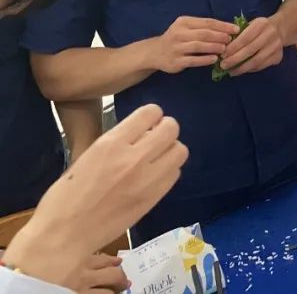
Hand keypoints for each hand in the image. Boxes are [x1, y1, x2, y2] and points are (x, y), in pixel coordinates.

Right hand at [3, 105, 186, 285]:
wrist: (64, 236)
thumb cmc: (65, 197)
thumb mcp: (87, 157)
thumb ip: (116, 143)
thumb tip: (140, 134)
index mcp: (111, 144)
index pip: (150, 112)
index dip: (152, 116)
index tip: (148, 123)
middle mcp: (133, 157)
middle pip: (172, 128)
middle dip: (166, 129)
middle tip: (156, 138)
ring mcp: (146, 179)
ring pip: (180, 151)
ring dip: (171, 150)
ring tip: (158, 158)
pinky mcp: (153, 199)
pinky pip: (175, 174)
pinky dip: (169, 171)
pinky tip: (155, 176)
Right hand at [154, 16, 238, 73]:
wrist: (155, 52)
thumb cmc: (177, 38)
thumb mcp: (187, 28)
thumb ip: (203, 27)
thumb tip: (228, 29)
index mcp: (184, 22)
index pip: (207, 22)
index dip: (223, 26)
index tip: (236, 29)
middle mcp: (179, 33)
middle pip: (204, 33)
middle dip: (220, 36)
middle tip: (231, 40)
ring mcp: (176, 48)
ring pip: (198, 46)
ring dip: (214, 47)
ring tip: (224, 49)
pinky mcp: (175, 61)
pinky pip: (192, 60)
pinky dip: (205, 59)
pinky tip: (214, 59)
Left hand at [220, 16, 283, 75]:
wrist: (280, 29)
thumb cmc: (258, 28)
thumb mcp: (250, 24)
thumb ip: (238, 34)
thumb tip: (222, 48)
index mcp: (261, 24)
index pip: (245, 38)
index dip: (233, 48)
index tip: (222, 55)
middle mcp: (271, 34)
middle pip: (250, 50)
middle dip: (235, 59)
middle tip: (223, 66)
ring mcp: (276, 46)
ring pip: (256, 61)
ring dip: (241, 68)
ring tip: (231, 71)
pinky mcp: (278, 56)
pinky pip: (262, 66)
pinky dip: (250, 69)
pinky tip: (241, 70)